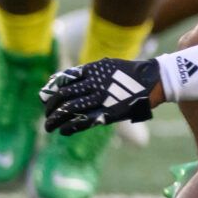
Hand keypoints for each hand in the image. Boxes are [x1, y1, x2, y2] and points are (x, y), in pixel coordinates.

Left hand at [40, 58, 161, 135]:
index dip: (50, 91)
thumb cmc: (128, 73)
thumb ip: (84, 73)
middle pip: (63, 96)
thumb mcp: (105, 66)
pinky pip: (83, 121)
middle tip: (46, 114)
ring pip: (69, 109)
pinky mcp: (108, 112)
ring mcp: (101, 98)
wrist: (154, 80)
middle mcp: (94, 83)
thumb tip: (56, 81)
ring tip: (49, 126)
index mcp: (92, 70)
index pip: (62, 81)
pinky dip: (70, 127)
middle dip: (50, 107)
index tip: (44, 98)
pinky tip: (63, 131)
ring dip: (55, 119)